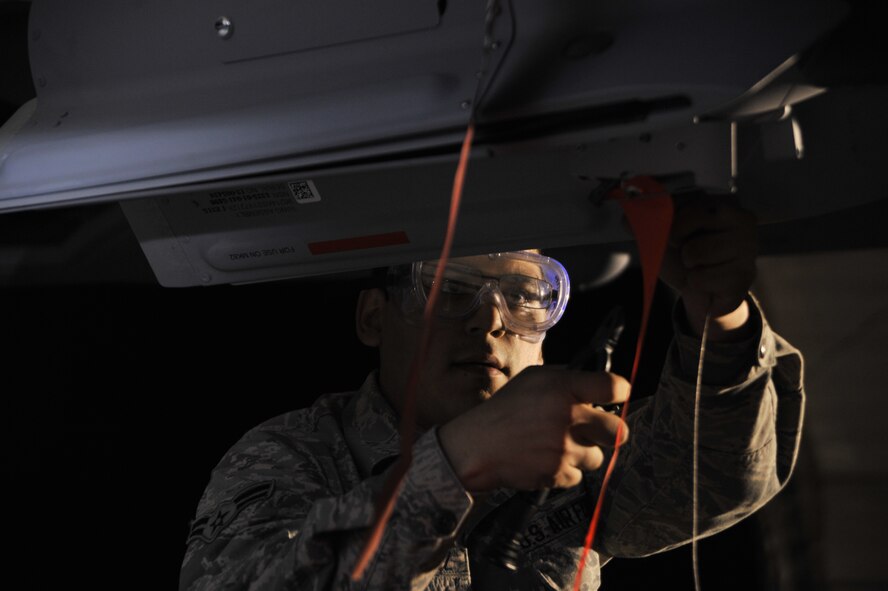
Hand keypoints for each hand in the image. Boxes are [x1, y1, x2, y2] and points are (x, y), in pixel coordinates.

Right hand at [438, 367, 629, 492]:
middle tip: (594, 430)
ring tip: (557, 445)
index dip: (619, 392)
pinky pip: (577, 475)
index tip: (616, 397)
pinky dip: (564, 470)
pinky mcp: (558, 473)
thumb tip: (591, 382)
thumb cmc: (503, 411)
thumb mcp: (532, 379)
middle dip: (609, 432)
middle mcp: (567, 417)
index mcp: (563, 388)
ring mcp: (564, 448)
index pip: (615, 387)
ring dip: (582, 452)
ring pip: (597, 456)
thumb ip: (565, 378)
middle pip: (618, 431)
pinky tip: (545, 458)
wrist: (477, 447)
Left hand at [659, 194, 757, 339]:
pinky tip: (712, 281)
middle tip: (690, 252)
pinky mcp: (745, 273)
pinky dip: (698, 284)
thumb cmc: (687, 260)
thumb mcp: (663, 238)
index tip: (676, 234)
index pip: (683, 202)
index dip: (670, 224)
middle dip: (678, 244)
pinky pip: (702, 278)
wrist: (705, 294)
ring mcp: (748, 245)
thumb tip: (626, 218)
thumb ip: (645, 224)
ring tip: (702, 266)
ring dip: (690, 266)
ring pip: (694, 252)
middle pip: (685, 223)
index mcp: (720, 202)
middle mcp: (741, 218)